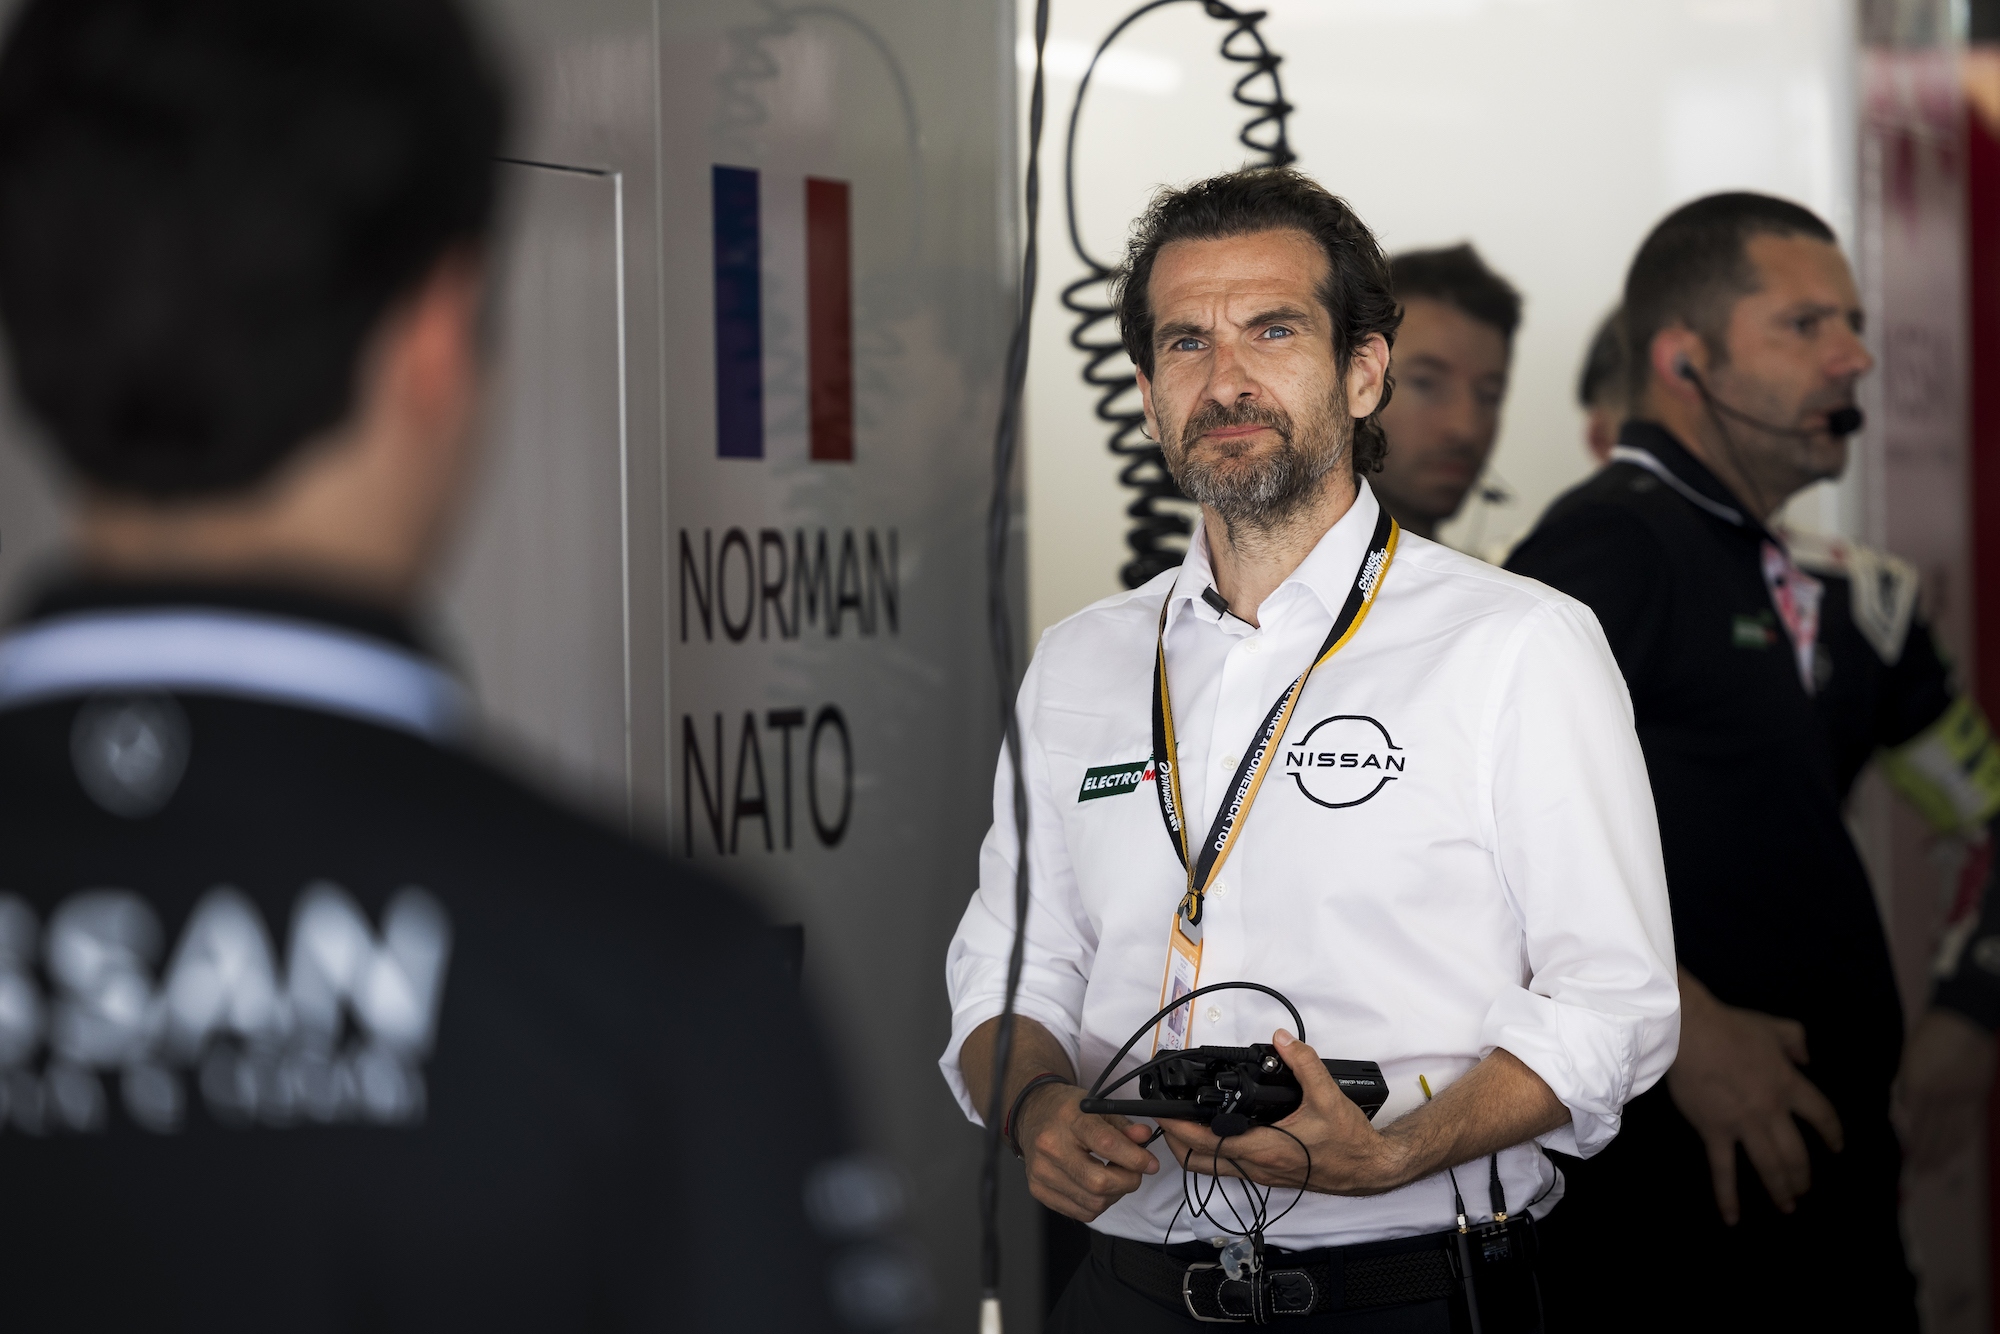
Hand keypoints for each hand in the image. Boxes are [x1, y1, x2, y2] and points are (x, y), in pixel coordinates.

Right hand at [1015, 1081, 1159, 1221]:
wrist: (1032, 1114)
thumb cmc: (1065, 1110)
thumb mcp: (1097, 1107)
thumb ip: (1123, 1125)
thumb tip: (1144, 1137)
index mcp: (1068, 1119)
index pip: (1106, 1143)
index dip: (1135, 1158)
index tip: (1150, 1163)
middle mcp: (1051, 1147)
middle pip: (1099, 1182)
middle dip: (1128, 1181)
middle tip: (1135, 1172)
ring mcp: (1042, 1171)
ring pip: (1093, 1202)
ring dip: (1115, 1194)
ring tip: (1114, 1176)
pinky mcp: (1039, 1190)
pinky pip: (1080, 1212)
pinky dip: (1098, 1204)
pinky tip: (1097, 1187)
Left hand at [1156, 1029, 1401, 1195]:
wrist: (1369, 1169)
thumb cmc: (1350, 1142)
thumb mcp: (1328, 1097)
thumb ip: (1304, 1063)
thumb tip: (1283, 1039)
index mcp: (1266, 1149)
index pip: (1208, 1144)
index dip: (1180, 1130)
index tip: (1164, 1113)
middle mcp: (1258, 1167)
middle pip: (1200, 1163)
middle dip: (1176, 1142)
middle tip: (1166, 1117)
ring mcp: (1262, 1175)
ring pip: (1213, 1168)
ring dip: (1192, 1148)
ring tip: (1183, 1122)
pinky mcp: (1269, 1175)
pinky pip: (1230, 1168)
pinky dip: (1213, 1152)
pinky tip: (1216, 1132)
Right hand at [1666, 972, 1842, 1223]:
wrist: (1689, 1031)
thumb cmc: (1729, 1026)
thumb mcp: (1773, 1026)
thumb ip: (1796, 1040)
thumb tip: (1807, 1058)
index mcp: (1789, 1085)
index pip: (1822, 1115)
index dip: (1833, 1133)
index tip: (1837, 1147)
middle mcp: (1772, 1111)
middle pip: (1797, 1153)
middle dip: (1804, 1176)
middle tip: (1805, 1189)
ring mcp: (1744, 1125)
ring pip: (1770, 1166)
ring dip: (1781, 1190)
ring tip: (1787, 1206)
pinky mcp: (1715, 1132)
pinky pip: (1723, 1170)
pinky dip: (1728, 1197)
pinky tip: (1733, 1218)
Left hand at [1895, 1007, 1995, 1173]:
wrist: (1966, 1020)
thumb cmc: (1931, 1035)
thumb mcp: (1909, 1057)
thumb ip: (1905, 1085)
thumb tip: (1901, 1110)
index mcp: (1919, 1083)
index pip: (1911, 1122)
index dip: (1907, 1142)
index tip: (1901, 1157)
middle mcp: (1941, 1095)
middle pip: (1931, 1133)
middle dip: (1922, 1156)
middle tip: (1914, 1175)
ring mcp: (1962, 1097)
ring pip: (1951, 1135)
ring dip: (1941, 1155)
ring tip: (1931, 1171)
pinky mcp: (1977, 1097)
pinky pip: (1967, 1126)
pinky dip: (1959, 1142)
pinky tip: (1952, 1153)